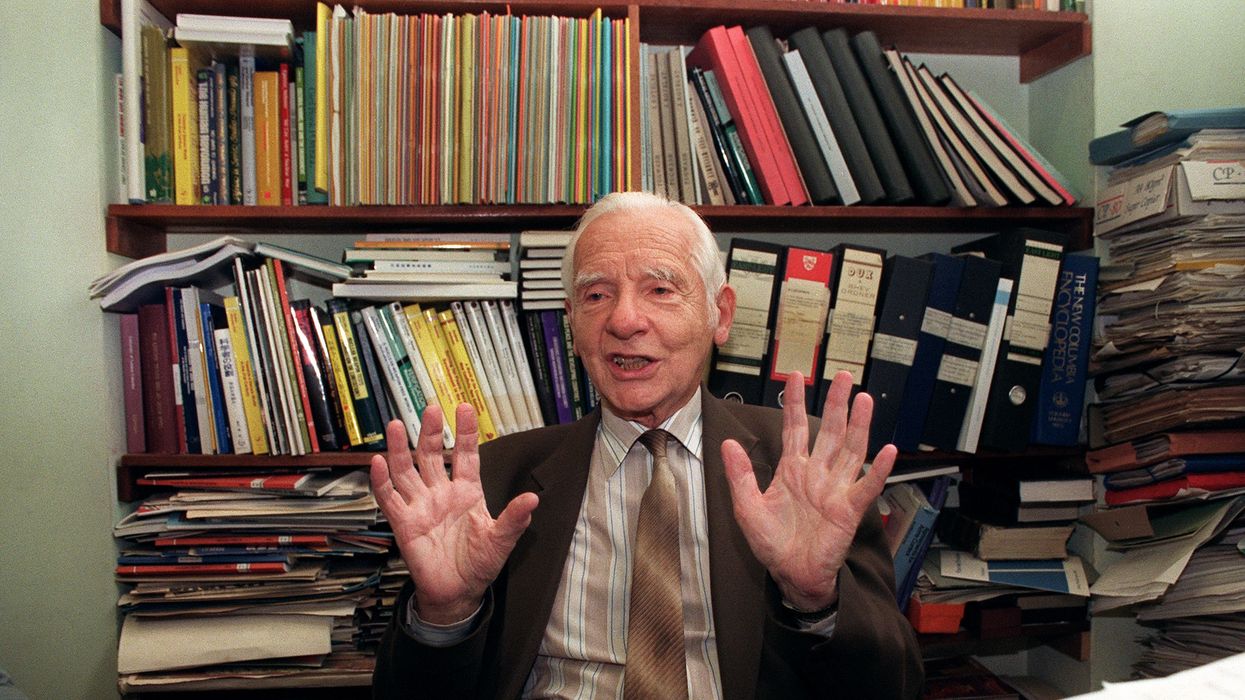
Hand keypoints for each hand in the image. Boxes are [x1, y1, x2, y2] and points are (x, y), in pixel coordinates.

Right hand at [370, 404, 538, 623]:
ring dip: (401, 448)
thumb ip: (514, 519)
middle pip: (432, 456)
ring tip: (397, 425)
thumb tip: (533, 498)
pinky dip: (381, 481)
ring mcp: (421, 506)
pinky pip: (389, 498)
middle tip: (431, 408)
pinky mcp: (404, 523)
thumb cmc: (479, 564)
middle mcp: (441, 493)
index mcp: (467, 492)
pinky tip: (377, 462)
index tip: (465, 408)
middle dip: (431, 432)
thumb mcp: (501, 541)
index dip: (465, 432)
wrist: (457, 593)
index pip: (466, 455)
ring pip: (407, 470)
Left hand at [722, 370, 894, 611]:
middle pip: (830, 431)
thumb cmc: (772, 544)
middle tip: (844, 376)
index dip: (795, 403)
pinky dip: (879, 470)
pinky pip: (867, 486)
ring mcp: (835, 489)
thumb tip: (727, 443)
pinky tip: (888, 451)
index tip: (796, 377)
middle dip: (837, 403)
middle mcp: (817, 474)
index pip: (795, 428)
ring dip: (859, 425)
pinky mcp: (849, 509)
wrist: (791, 575)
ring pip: (851, 450)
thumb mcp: (747, 508)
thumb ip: (740, 475)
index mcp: (792, 470)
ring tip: (865, 399)